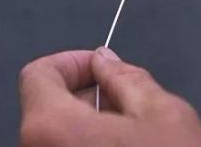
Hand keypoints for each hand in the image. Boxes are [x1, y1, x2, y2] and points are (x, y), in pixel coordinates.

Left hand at [18, 47, 200, 146]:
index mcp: (50, 128)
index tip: (105, 70)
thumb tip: (104, 62)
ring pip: (58, 142)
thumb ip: (125, 80)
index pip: (37, 76)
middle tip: (129, 105)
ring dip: (90, 131)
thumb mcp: (163, 114)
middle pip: (45, 112)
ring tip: (135, 139)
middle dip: (85, 99)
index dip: (71, 64)